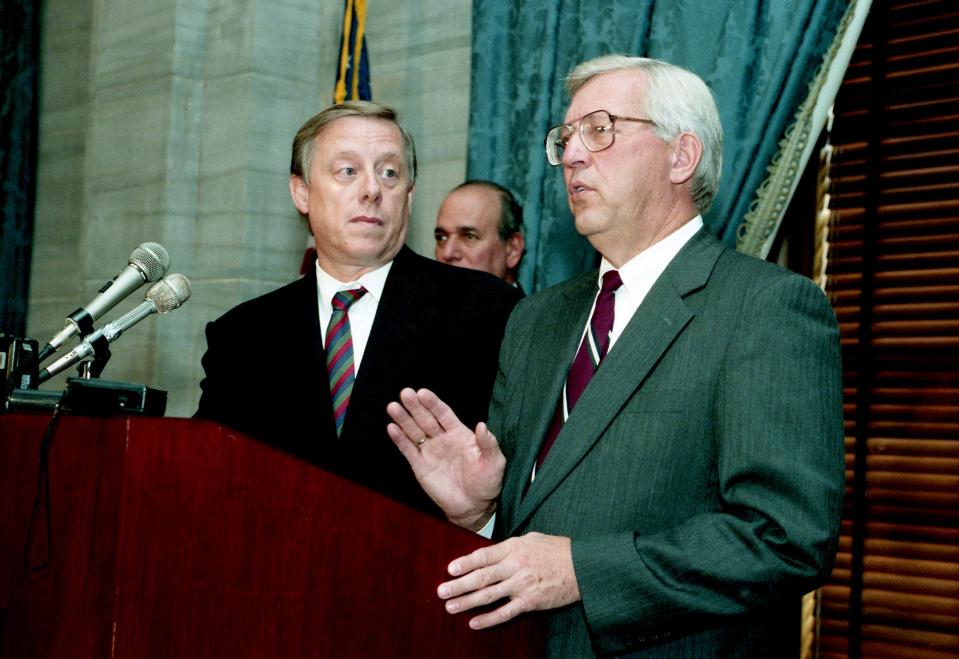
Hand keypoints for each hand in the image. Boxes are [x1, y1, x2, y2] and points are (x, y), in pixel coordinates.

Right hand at [387, 388, 504, 529]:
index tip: (422, 392)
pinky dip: (399, 439)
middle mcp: (442, 438)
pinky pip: (408, 450)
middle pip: (425, 418)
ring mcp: (430, 451)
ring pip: (414, 431)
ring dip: (403, 419)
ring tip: (393, 407)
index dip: (433, 403)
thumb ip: (488, 443)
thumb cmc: (487, 482)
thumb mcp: (494, 462)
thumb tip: (483, 425)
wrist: (474, 507)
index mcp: (459, 433)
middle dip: (415, 406)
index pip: (443, 414)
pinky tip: (391, 428)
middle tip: (405, 393)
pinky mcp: (420, 466)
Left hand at [438, 533, 580, 628]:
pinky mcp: (530, 602)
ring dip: (468, 602)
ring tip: (450, 606)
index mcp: (514, 548)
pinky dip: (489, 619)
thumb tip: (488, 554)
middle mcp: (515, 566)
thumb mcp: (531, 539)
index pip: (483, 556)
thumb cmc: (556, 550)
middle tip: (441, 591)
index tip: (449, 569)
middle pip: (482, 577)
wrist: (582, 567)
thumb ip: (508, 547)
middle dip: (459, 585)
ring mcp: (522, 585)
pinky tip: (474, 622)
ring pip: (489, 595)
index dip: (465, 563)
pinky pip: (505, 612)